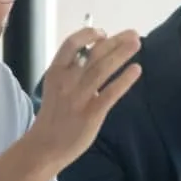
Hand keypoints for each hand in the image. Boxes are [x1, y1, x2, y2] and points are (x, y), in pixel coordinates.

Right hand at [27, 27, 141, 164]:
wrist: (44, 146)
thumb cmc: (53, 115)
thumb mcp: (55, 87)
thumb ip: (72, 71)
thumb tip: (97, 53)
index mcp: (56, 72)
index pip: (71, 44)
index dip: (88, 35)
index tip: (103, 33)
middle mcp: (67, 81)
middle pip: (93, 54)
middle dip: (114, 41)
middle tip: (133, 33)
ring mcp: (79, 97)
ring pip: (102, 69)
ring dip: (121, 54)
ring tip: (136, 43)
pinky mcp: (91, 113)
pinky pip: (110, 93)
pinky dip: (124, 80)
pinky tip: (136, 70)